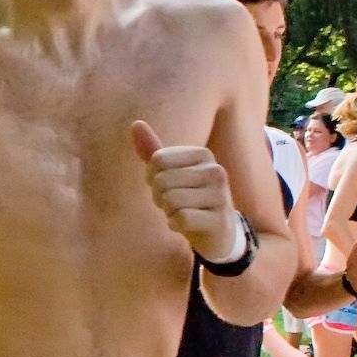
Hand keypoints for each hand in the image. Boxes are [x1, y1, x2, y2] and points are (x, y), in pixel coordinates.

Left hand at [129, 122, 242, 260]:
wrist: (218, 233)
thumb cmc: (189, 198)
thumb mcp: (171, 173)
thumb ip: (153, 151)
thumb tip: (135, 123)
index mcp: (203, 154)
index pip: (157, 160)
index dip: (152, 177)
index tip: (167, 186)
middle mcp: (216, 170)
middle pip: (162, 180)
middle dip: (160, 197)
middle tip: (174, 203)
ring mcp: (221, 195)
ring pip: (170, 200)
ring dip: (168, 212)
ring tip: (183, 212)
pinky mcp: (219, 219)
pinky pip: (180, 219)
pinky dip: (176, 225)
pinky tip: (188, 225)